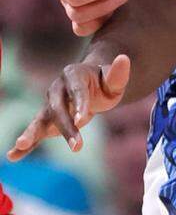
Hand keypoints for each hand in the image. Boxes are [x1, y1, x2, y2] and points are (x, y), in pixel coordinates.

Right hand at [7, 54, 130, 159]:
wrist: (93, 86)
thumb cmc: (105, 83)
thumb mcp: (114, 80)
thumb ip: (118, 73)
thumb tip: (124, 58)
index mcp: (73, 74)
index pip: (77, 91)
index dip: (80, 104)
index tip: (83, 119)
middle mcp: (56, 88)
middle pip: (58, 109)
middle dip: (66, 127)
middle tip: (78, 146)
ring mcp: (49, 104)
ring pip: (41, 120)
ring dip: (31, 133)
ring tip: (21, 144)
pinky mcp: (46, 120)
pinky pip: (36, 132)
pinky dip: (24, 145)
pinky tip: (12, 156)